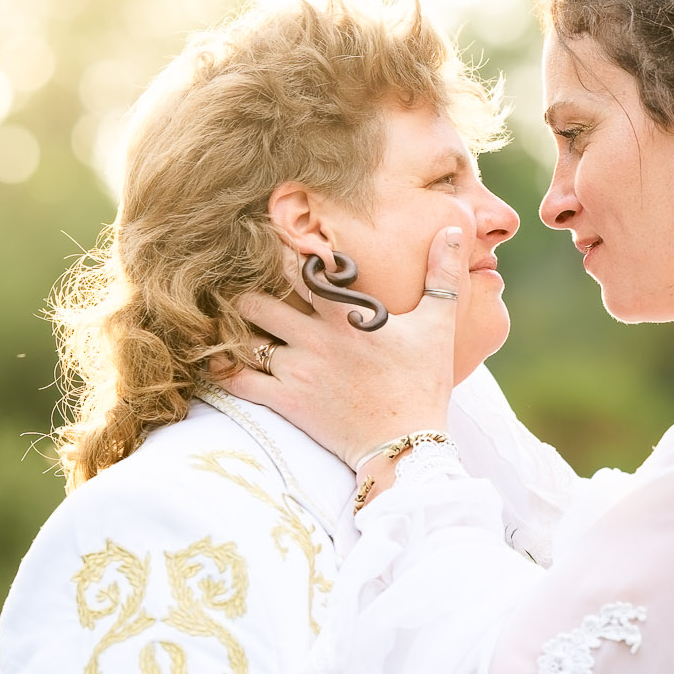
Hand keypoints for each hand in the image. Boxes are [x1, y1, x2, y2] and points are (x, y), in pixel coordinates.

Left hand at [225, 227, 468, 468]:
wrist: (407, 444)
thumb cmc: (423, 383)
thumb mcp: (439, 325)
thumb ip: (444, 275)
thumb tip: (455, 229)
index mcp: (347, 314)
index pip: (301, 268)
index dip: (281, 252)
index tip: (270, 242)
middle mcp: (316, 339)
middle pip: (257, 301)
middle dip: (246, 292)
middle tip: (240, 288)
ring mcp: (298, 371)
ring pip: (243, 338)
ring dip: (233, 329)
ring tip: (227, 322)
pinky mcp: (287, 402)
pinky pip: (238, 381)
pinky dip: (222, 369)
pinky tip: (218, 359)